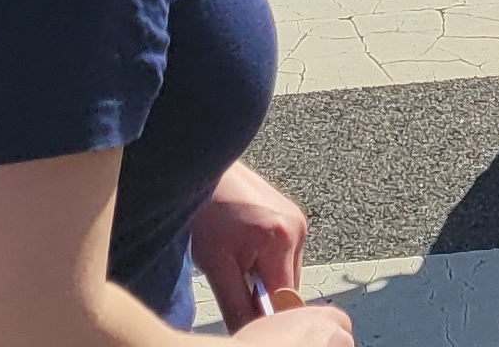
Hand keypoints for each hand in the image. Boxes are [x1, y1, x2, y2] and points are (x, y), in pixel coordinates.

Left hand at [189, 159, 313, 327]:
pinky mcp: (290, 212)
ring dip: (265, 276)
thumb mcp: (216, 265)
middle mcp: (298, 227)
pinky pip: (284, 252)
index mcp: (283, 239)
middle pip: (289, 284)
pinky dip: (266, 259)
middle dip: (265, 293)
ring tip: (236, 260)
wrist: (200, 168)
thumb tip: (246, 332)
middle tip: (234, 284)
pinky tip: (243, 247)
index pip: (286, 298)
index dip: (267, 313)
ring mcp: (296, 218)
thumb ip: (236, 304)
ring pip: (287, 270)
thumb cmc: (205, 210)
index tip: (248, 318)